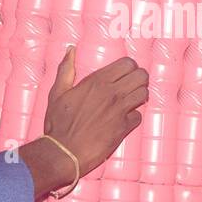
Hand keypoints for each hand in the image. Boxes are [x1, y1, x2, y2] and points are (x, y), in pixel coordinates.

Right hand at [42, 46, 147, 174]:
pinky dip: (133, 117)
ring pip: (144, 94)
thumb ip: (66, 69)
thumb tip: (70, 50)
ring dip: (139, 95)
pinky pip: (138, 116)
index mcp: (97, 81)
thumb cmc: (58, 123)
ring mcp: (120, 110)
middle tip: (131, 85)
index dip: (129, 66)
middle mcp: (112, 93)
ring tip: (130, 100)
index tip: (124, 73)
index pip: (128, 63)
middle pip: (142, 76)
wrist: (64, 151)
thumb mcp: (57, 92)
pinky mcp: (123, 127)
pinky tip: (124, 118)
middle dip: (139, 78)